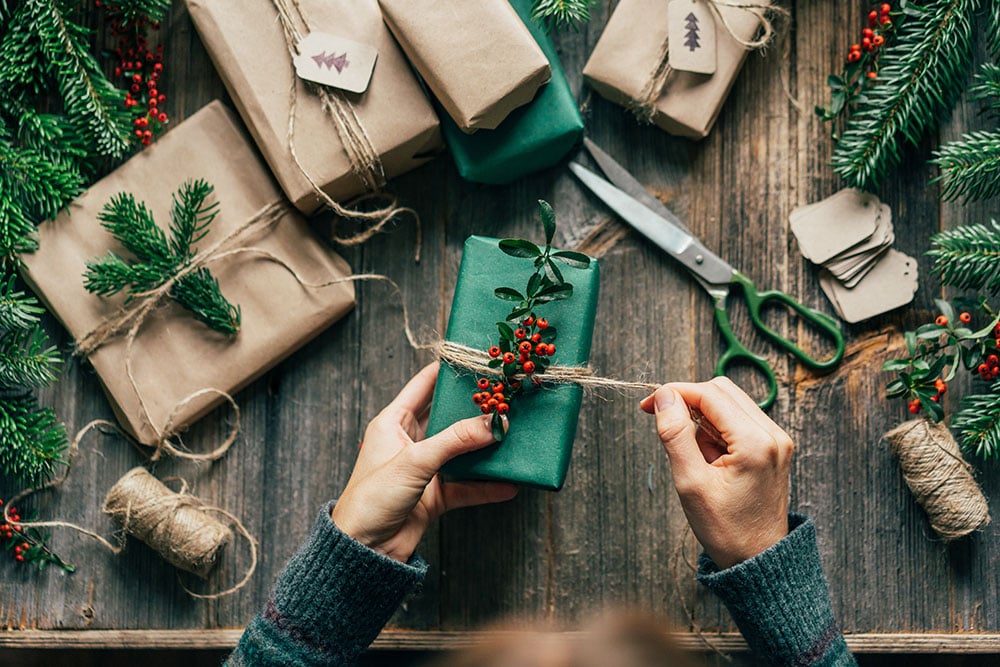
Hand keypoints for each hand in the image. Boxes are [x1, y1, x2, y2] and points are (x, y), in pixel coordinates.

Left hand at [332, 362, 517, 562]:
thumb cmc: (372, 499)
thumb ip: (455, 441)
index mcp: (393, 422)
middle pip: (448, 417)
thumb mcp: (415, 461)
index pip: (423, 386)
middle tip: (505, 396)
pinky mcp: (435, 495)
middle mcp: (410, 441)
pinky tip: (509, 482)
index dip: (447, 371)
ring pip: (461, 450)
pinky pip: (466, 485)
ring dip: (484, 447)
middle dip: (476, 409)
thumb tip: (493, 424)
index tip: (476, 359)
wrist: (363, 550)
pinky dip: (486, 484)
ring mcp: (424, 469)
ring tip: (513, 435)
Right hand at [640, 377, 791, 568]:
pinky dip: (716, 428)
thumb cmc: (726, 529)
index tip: (647, 405)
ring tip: (691, 452)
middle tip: (664, 423)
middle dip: (688, 401)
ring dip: (702, 416)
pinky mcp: (773, 446)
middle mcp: (773, 434)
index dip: (674, 393)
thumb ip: (675, 435)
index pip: (709, 394)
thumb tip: (663, 397)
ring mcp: (777, 440)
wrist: (758, 559)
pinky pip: (739, 420)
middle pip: (722, 391)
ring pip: (730, 402)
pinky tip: (706, 454)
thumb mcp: (690, 483)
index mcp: (755, 443)